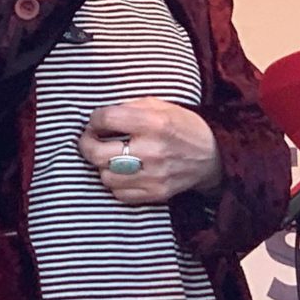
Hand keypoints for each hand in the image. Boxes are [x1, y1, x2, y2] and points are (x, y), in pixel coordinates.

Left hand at [79, 97, 221, 204]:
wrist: (213, 155)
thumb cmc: (182, 126)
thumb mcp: (160, 105)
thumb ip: (129, 108)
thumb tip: (99, 117)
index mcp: (154, 123)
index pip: (106, 119)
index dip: (94, 119)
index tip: (96, 121)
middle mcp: (152, 150)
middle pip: (97, 153)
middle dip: (86, 145)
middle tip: (90, 140)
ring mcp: (154, 176)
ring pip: (105, 176)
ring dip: (103, 165)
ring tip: (110, 157)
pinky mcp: (156, 194)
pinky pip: (119, 194)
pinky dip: (116, 183)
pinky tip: (123, 173)